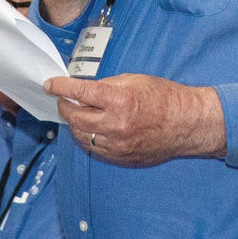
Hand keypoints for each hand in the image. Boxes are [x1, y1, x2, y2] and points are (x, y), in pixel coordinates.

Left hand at [44, 74, 226, 165]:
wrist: (187, 124)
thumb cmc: (165, 98)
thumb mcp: (135, 80)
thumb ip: (108, 85)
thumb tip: (86, 90)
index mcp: (119, 101)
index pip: (80, 93)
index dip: (61, 87)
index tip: (50, 84)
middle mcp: (115, 125)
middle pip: (75, 117)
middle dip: (64, 106)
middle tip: (62, 99)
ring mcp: (117, 145)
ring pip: (81, 136)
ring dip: (73, 124)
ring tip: (75, 114)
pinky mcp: (121, 157)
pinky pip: (94, 149)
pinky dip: (87, 137)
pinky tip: (89, 129)